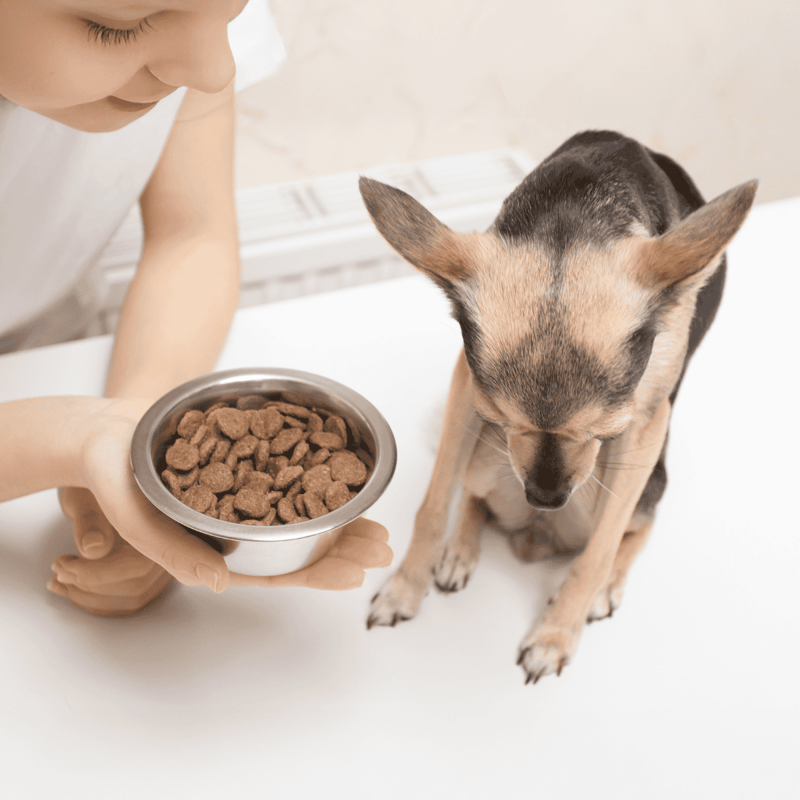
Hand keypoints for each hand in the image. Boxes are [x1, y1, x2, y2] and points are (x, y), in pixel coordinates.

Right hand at [49, 398, 392, 612]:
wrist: (105, 432)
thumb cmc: (112, 477)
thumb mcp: (137, 516)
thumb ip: (174, 553)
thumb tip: (220, 585)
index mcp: (214, 550)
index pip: (275, 571)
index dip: (317, 574)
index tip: (356, 574)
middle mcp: (235, 528)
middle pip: (298, 546)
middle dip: (343, 548)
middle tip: (383, 546)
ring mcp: (242, 497)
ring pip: (300, 514)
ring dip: (339, 519)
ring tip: (375, 521)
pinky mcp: (245, 466)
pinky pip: (287, 477)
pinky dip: (316, 480)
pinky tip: (343, 480)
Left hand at [50, 487, 173, 616]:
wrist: (104, 468)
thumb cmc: (94, 476)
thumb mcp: (85, 496)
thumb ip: (90, 522)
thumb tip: (94, 549)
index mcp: (162, 521)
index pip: (137, 566)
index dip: (98, 575)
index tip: (65, 567)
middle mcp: (172, 542)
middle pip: (136, 587)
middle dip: (90, 587)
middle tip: (58, 571)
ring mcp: (165, 558)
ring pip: (133, 597)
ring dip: (91, 597)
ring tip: (61, 579)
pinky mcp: (154, 568)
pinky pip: (132, 597)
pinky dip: (99, 599)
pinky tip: (73, 587)